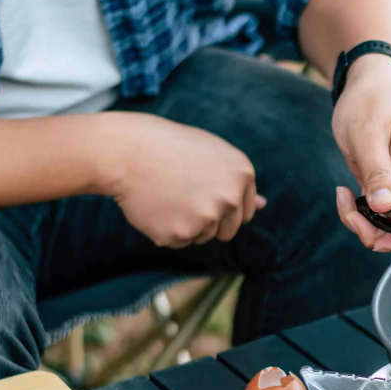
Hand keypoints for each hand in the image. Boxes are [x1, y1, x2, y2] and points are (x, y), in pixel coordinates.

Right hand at [102, 112, 265, 247]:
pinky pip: (177, 242)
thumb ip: (238, 182)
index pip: (245, 213)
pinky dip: (165, 230)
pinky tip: (155, 206)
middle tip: (182, 195)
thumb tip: (263, 205)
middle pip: (228, 231)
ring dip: (186, 224)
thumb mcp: (212, 154)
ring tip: (167, 195)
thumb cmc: (169, 148)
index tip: (202, 193)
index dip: (222, 206)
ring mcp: (205, 218)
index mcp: (243, 175)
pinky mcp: (179, 234)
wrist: (127, 150)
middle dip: (208, 221)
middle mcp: (229, 198)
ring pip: (202, 237)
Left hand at [332, 55, 390, 251]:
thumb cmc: (370, 102)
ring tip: (344, 199)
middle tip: (349, 211)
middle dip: (378, 231)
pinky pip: (385, 213)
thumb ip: (378, 173)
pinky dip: (364, 213)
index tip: (373, 232)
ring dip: (367, 223)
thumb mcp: (367, 136)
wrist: (371, 83)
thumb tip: (386, 207)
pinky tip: (347, 195)